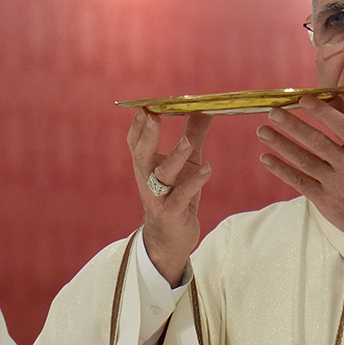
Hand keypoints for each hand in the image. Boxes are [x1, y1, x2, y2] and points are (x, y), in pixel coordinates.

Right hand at [128, 108, 213, 285]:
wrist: (171, 238)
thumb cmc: (177, 195)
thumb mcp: (186, 163)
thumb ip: (193, 135)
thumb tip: (204, 108)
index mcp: (146, 165)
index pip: (136, 142)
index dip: (139, 125)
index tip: (146, 106)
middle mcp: (147, 179)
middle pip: (141, 155)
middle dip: (147, 135)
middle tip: (153, 116)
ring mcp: (158, 197)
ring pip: (162, 175)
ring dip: (174, 157)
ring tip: (188, 142)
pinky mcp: (172, 212)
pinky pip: (182, 195)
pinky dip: (194, 182)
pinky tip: (207, 168)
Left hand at [256, 94, 343, 246]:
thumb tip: (333, 96)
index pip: (342, 126)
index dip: (322, 112)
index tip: (302, 99)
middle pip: (318, 142)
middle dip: (293, 126)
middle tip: (272, 112)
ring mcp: (337, 184)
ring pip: (305, 161)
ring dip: (282, 145)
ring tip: (263, 131)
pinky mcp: (325, 201)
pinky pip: (300, 181)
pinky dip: (281, 169)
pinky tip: (266, 158)